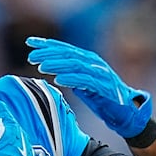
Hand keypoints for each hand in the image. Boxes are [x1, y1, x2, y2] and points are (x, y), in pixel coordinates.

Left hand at [26, 36, 152, 138]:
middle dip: (49, 53)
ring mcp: (100, 74)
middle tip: (32, 55)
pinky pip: (86, 81)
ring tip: (41, 67)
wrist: (126, 113)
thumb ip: (71, 75)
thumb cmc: (103, 99)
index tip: (30, 43)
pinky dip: (72, 79)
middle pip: (68, 54)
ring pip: (76, 65)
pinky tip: (59, 79)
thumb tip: (53, 70)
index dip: (47, 44)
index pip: (65, 48)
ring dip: (57, 65)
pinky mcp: (104, 87)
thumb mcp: (83, 85)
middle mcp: (94, 63)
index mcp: (88, 60)